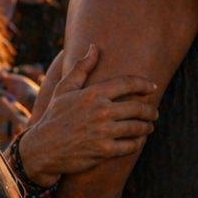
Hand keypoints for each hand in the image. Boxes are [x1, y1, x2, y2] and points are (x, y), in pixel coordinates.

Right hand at [17, 46, 158, 185]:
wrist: (44, 148)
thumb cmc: (55, 115)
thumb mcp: (64, 88)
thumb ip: (82, 67)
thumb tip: (94, 47)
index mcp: (93, 93)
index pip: (127, 84)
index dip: (143, 84)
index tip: (151, 87)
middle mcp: (101, 111)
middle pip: (137, 107)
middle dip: (150, 110)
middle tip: (153, 112)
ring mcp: (103, 132)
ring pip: (136, 127)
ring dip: (146, 126)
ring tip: (148, 126)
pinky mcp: (104, 150)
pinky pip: (130, 146)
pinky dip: (138, 143)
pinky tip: (138, 140)